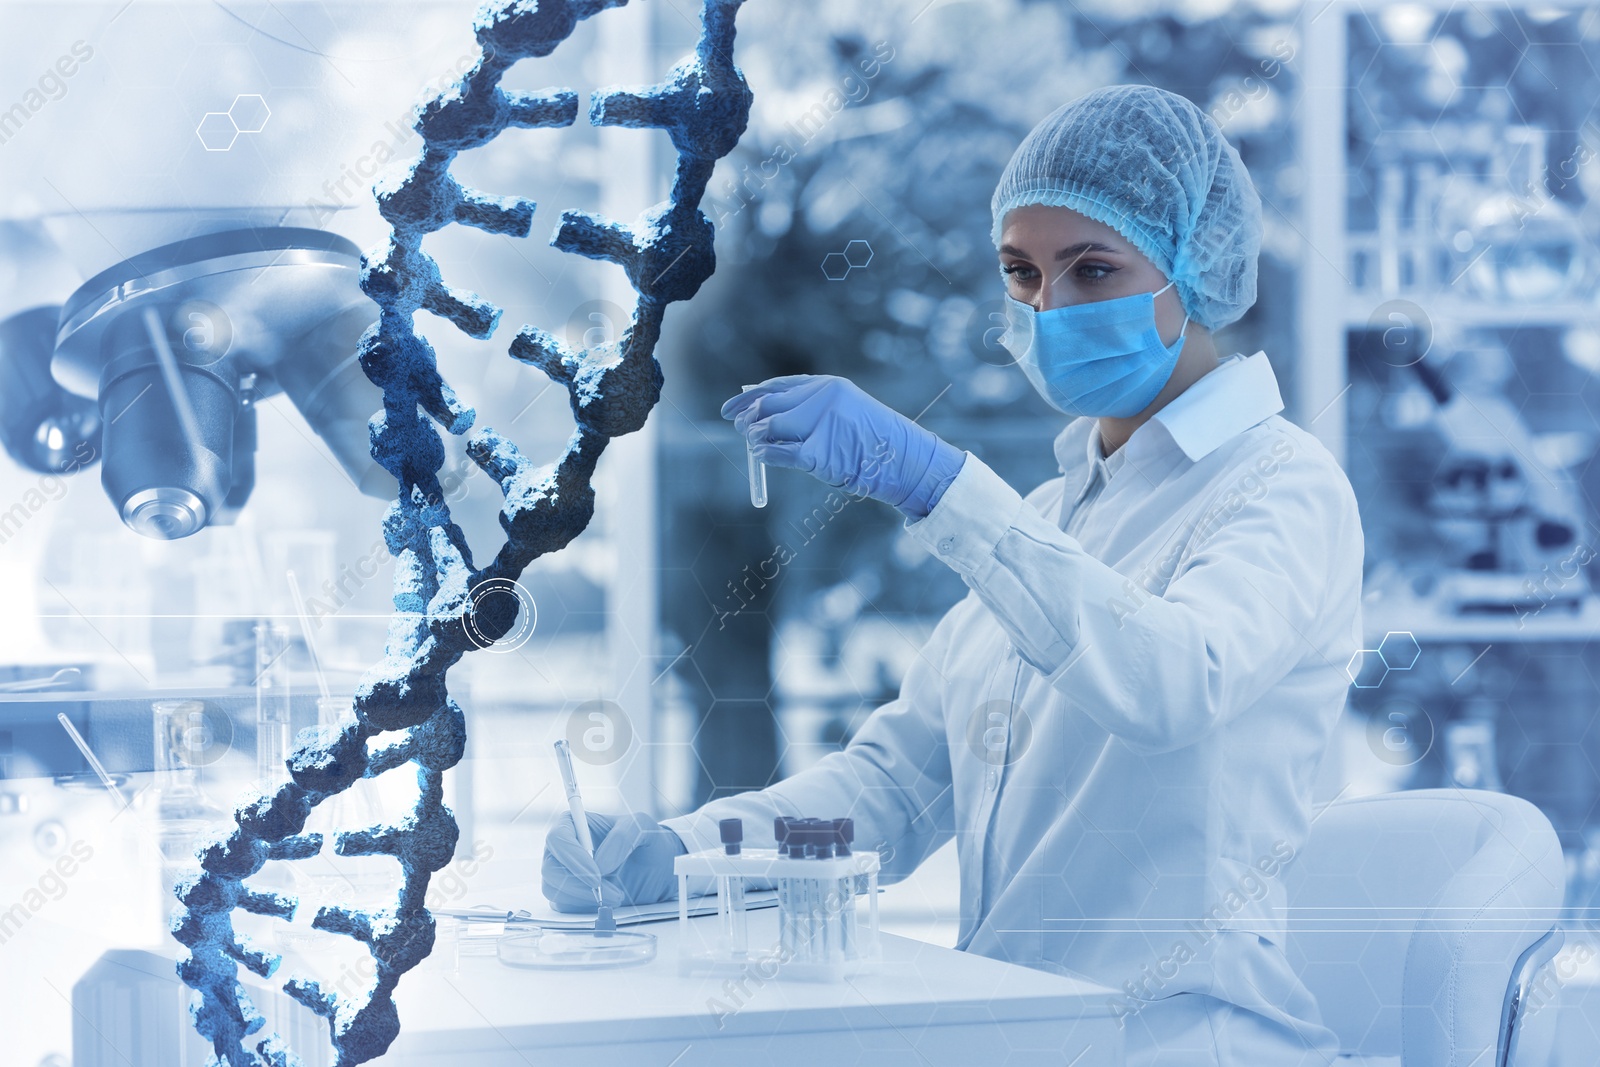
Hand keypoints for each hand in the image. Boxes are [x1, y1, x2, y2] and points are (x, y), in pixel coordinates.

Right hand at [541, 811, 686, 913]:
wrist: (655, 866)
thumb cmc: (644, 839)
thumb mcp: (642, 827)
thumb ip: (622, 838)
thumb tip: (600, 864)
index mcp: (573, 823)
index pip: (558, 838)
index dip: (572, 858)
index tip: (597, 876)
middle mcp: (562, 849)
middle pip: (550, 869)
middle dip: (579, 885)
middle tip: (613, 893)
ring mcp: (562, 874)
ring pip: (554, 890)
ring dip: (585, 898)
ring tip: (618, 896)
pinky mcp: (568, 896)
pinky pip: (565, 906)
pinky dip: (585, 908)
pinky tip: (608, 902)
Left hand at [721, 375, 964, 518]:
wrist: (906, 460)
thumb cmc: (874, 442)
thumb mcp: (843, 415)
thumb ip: (809, 412)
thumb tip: (762, 418)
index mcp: (828, 385)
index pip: (777, 386)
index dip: (750, 397)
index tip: (732, 407)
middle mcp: (824, 398)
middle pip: (769, 405)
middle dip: (749, 418)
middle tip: (740, 429)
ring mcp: (822, 423)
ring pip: (771, 426)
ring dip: (757, 437)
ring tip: (756, 444)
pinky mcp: (821, 451)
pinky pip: (781, 452)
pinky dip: (766, 454)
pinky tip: (761, 455)